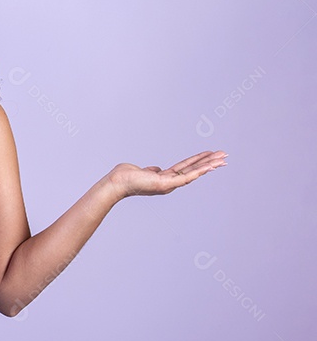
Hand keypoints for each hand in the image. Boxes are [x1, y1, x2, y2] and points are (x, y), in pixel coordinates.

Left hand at [108, 150, 226, 198]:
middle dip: (209, 162)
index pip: (185, 168)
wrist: (116, 182)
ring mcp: (169, 185)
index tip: (210, 155)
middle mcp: (169, 183)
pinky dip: (200, 171)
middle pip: (193, 170)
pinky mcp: (167, 184)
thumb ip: (152, 171)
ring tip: (224, 158)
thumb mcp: (142, 171)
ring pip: (194, 173)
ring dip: (209, 165)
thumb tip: (156, 169)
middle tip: (225, 156)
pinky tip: (211, 166)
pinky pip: (187, 177)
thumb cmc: (124, 177)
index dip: (198, 162)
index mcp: (164, 179)